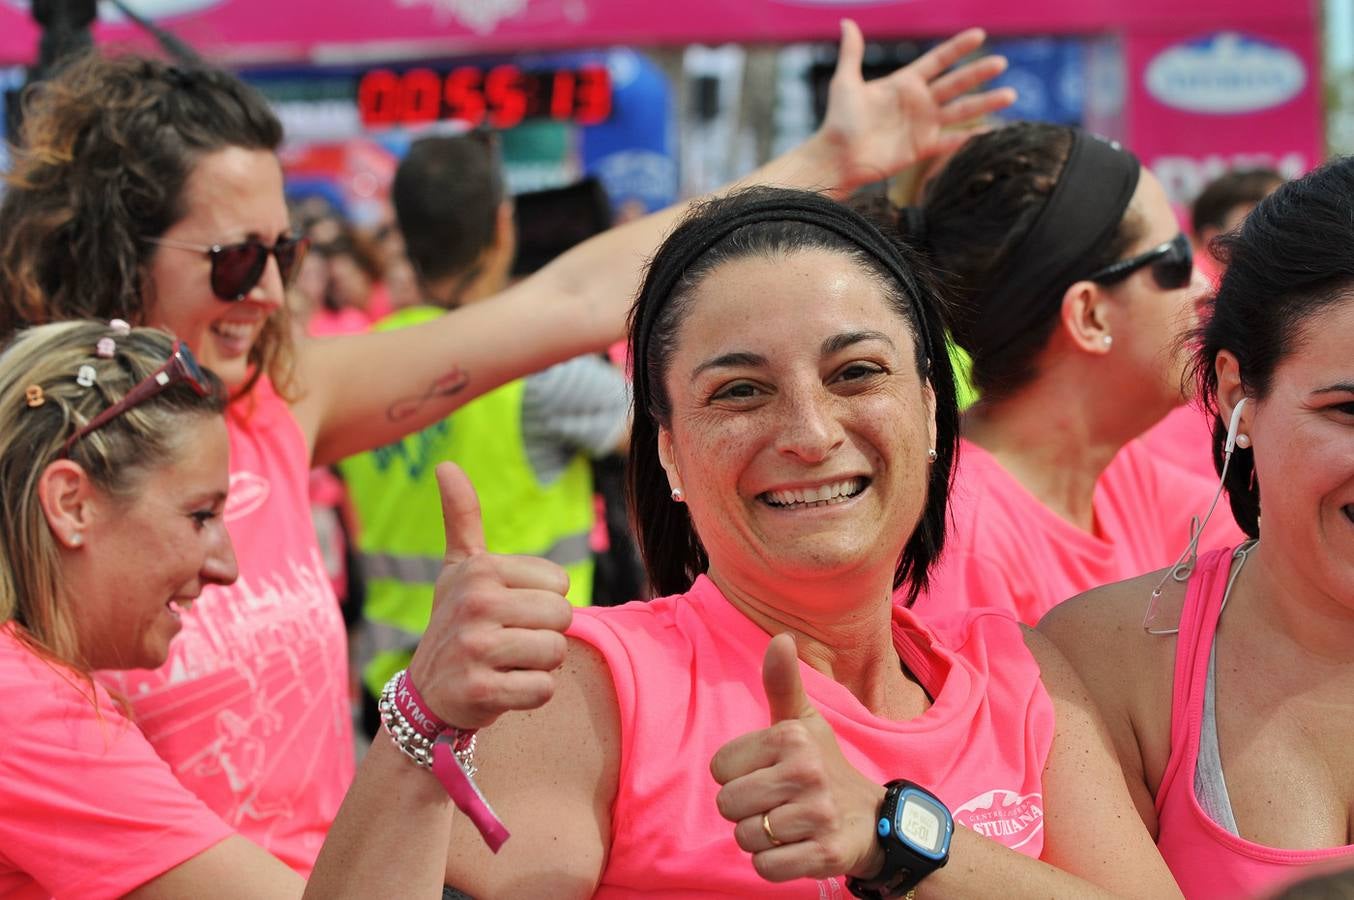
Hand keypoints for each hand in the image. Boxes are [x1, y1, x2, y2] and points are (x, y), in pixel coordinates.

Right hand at [405, 462, 573, 729]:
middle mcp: (474, 604)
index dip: (542, 602)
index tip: (508, 611)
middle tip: (509, 642)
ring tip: (506, 664)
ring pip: (555, 652)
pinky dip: (530, 694)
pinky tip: (502, 688)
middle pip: (562, 617)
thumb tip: (445, 465)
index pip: (560, 584)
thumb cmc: (457, 622)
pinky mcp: (480, 691)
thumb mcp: (459, 569)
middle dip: (545, 634)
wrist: (427, 694)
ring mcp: (475, 649)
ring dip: (538, 665)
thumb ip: (462, 517)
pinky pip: (542, 689)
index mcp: (479, 570)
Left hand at [709, 633, 886, 882]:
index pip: (719, 768)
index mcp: (792, 736)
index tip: (766, 774)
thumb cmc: (822, 765)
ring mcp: (818, 815)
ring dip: (759, 839)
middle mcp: (806, 771)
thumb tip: (781, 637)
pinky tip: (793, 848)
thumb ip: (782, 683)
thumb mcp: (802, 721)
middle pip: (727, 805)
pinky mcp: (825, 854)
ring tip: (786, 825)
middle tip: (775, 803)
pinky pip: (765, 868)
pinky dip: (772, 864)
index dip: (737, 776)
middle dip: (744, 811)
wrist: (873, 820)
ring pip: (744, 838)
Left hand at [813, 20, 1015, 190]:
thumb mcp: (846, 82)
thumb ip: (852, 53)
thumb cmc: (839, 120)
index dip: (957, 48)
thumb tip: (847, 21)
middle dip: (978, 73)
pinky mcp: (923, 148)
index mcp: (904, 82)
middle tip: (1002, 63)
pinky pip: (951, 141)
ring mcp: (923, 125)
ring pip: (961, 111)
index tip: (979, 35)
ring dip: (985, 103)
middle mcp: (918, 102)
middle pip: (956, 84)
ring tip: (1010, 95)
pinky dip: (970, 138)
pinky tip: (991, 130)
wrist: (838, 157)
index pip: (937, 61)